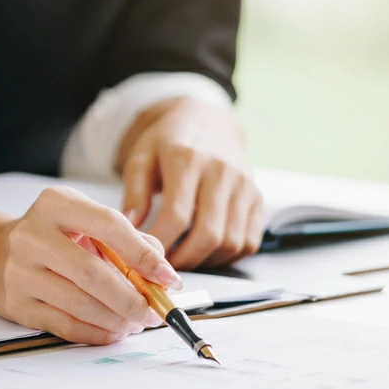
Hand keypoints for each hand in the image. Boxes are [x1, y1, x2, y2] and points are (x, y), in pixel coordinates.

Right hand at [0, 186, 182, 345]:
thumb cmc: (56, 238)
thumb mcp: (87, 222)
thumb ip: (129, 241)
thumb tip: (162, 276)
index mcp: (55, 204)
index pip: (109, 225)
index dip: (143, 255)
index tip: (168, 278)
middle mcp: (32, 234)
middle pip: (92, 273)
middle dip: (131, 298)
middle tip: (154, 312)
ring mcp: (19, 271)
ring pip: (79, 304)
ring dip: (116, 320)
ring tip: (135, 322)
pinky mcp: (16, 304)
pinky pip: (65, 325)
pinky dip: (97, 333)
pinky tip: (113, 331)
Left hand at [119, 97, 263, 269]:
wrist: (206, 122)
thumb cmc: (167, 143)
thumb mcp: (141, 157)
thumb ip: (134, 193)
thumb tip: (130, 229)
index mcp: (188, 159)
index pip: (177, 214)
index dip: (160, 243)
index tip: (145, 256)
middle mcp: (223, 172)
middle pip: (209, 234)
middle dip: (184, 260)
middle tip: (164, 267)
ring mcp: (245, 186)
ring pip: (231, 242)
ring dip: (205, 261)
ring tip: (182, 260)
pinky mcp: (258, 199)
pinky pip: (248, 242)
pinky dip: (227, 256)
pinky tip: (204, 252)